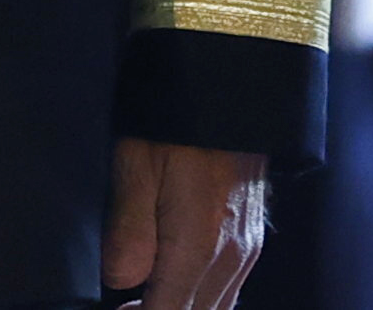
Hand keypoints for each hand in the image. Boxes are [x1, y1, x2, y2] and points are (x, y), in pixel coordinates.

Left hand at [103, 137, 267, 308]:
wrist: (230, 84)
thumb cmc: (176, 120)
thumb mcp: (136, 162)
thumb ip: (128, 228)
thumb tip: (120, 280)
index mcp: (199, 246)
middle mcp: (231, 256)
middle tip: (121, 308)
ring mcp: (247, 248)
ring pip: (216, 308)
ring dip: (179, 309)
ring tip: (136, 302)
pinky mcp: (251, 236)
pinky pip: (227, 289)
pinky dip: (198, 300)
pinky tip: (169, 285)